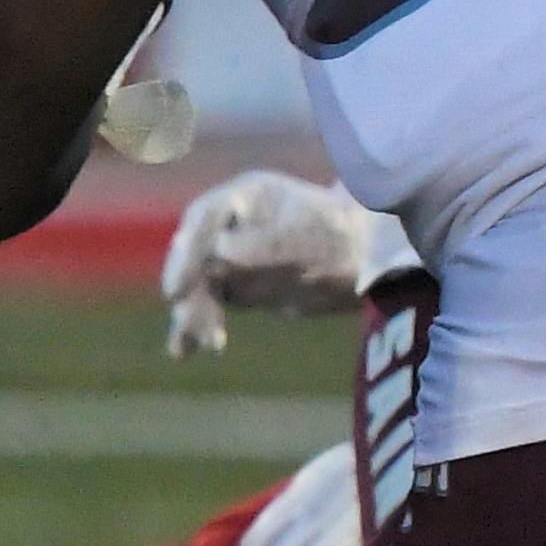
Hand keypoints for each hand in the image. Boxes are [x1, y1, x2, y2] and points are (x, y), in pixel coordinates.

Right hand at [160, 171, 413, 355]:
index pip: (204, 220)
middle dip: (190, 289)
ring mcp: (227, 250)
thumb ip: (265, 246)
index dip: (187, 254)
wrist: (369, 258)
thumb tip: (218, 254)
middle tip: (189, 322)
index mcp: (247, 195)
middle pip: (193, 253)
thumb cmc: (344, 238)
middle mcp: (229, 220)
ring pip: (197, 282)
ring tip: (202, 345)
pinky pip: (208, 301)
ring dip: (193, 313)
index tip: (176, 290)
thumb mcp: (310, 239)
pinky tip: (186, 350)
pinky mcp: (233, 280)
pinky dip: (198, 323)